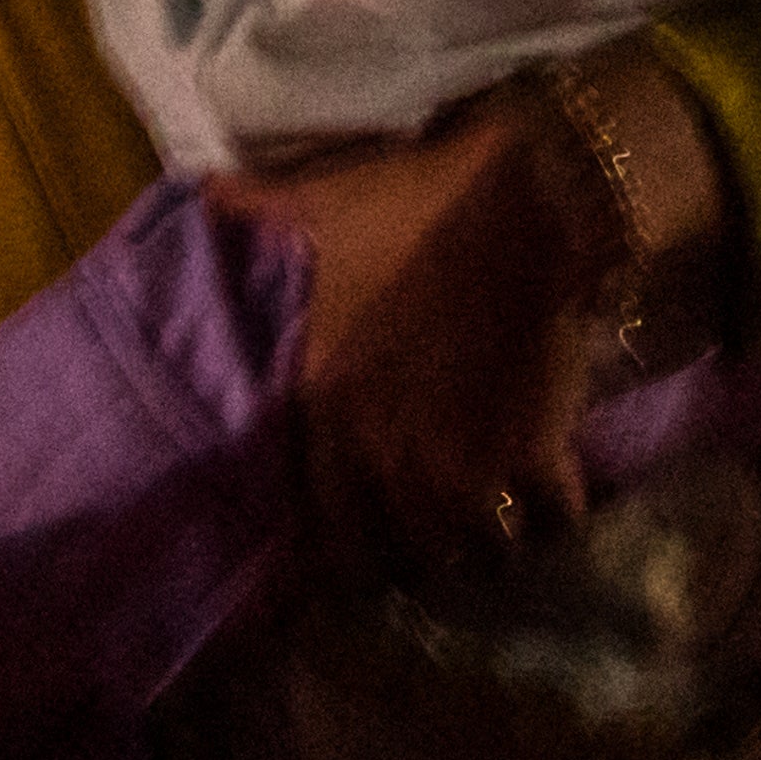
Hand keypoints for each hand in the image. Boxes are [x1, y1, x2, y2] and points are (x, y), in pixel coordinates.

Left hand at [213, 89, 619, 594]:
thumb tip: (203, 196)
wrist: (522, 199)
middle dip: (423, 555)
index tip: (365, 545)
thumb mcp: (318, 206)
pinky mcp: (537, 455)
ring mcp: (467, 467)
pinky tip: (553, 497)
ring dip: (490, 545)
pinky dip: (558, 514)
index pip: (328, 539)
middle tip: (436, 537)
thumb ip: (253, 213)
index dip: (348, 553)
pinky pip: (553, 521)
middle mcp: (389, 459)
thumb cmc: (413, 206)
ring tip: (498, 526)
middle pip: (409, 563)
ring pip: (481, 556)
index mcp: (326, 411)